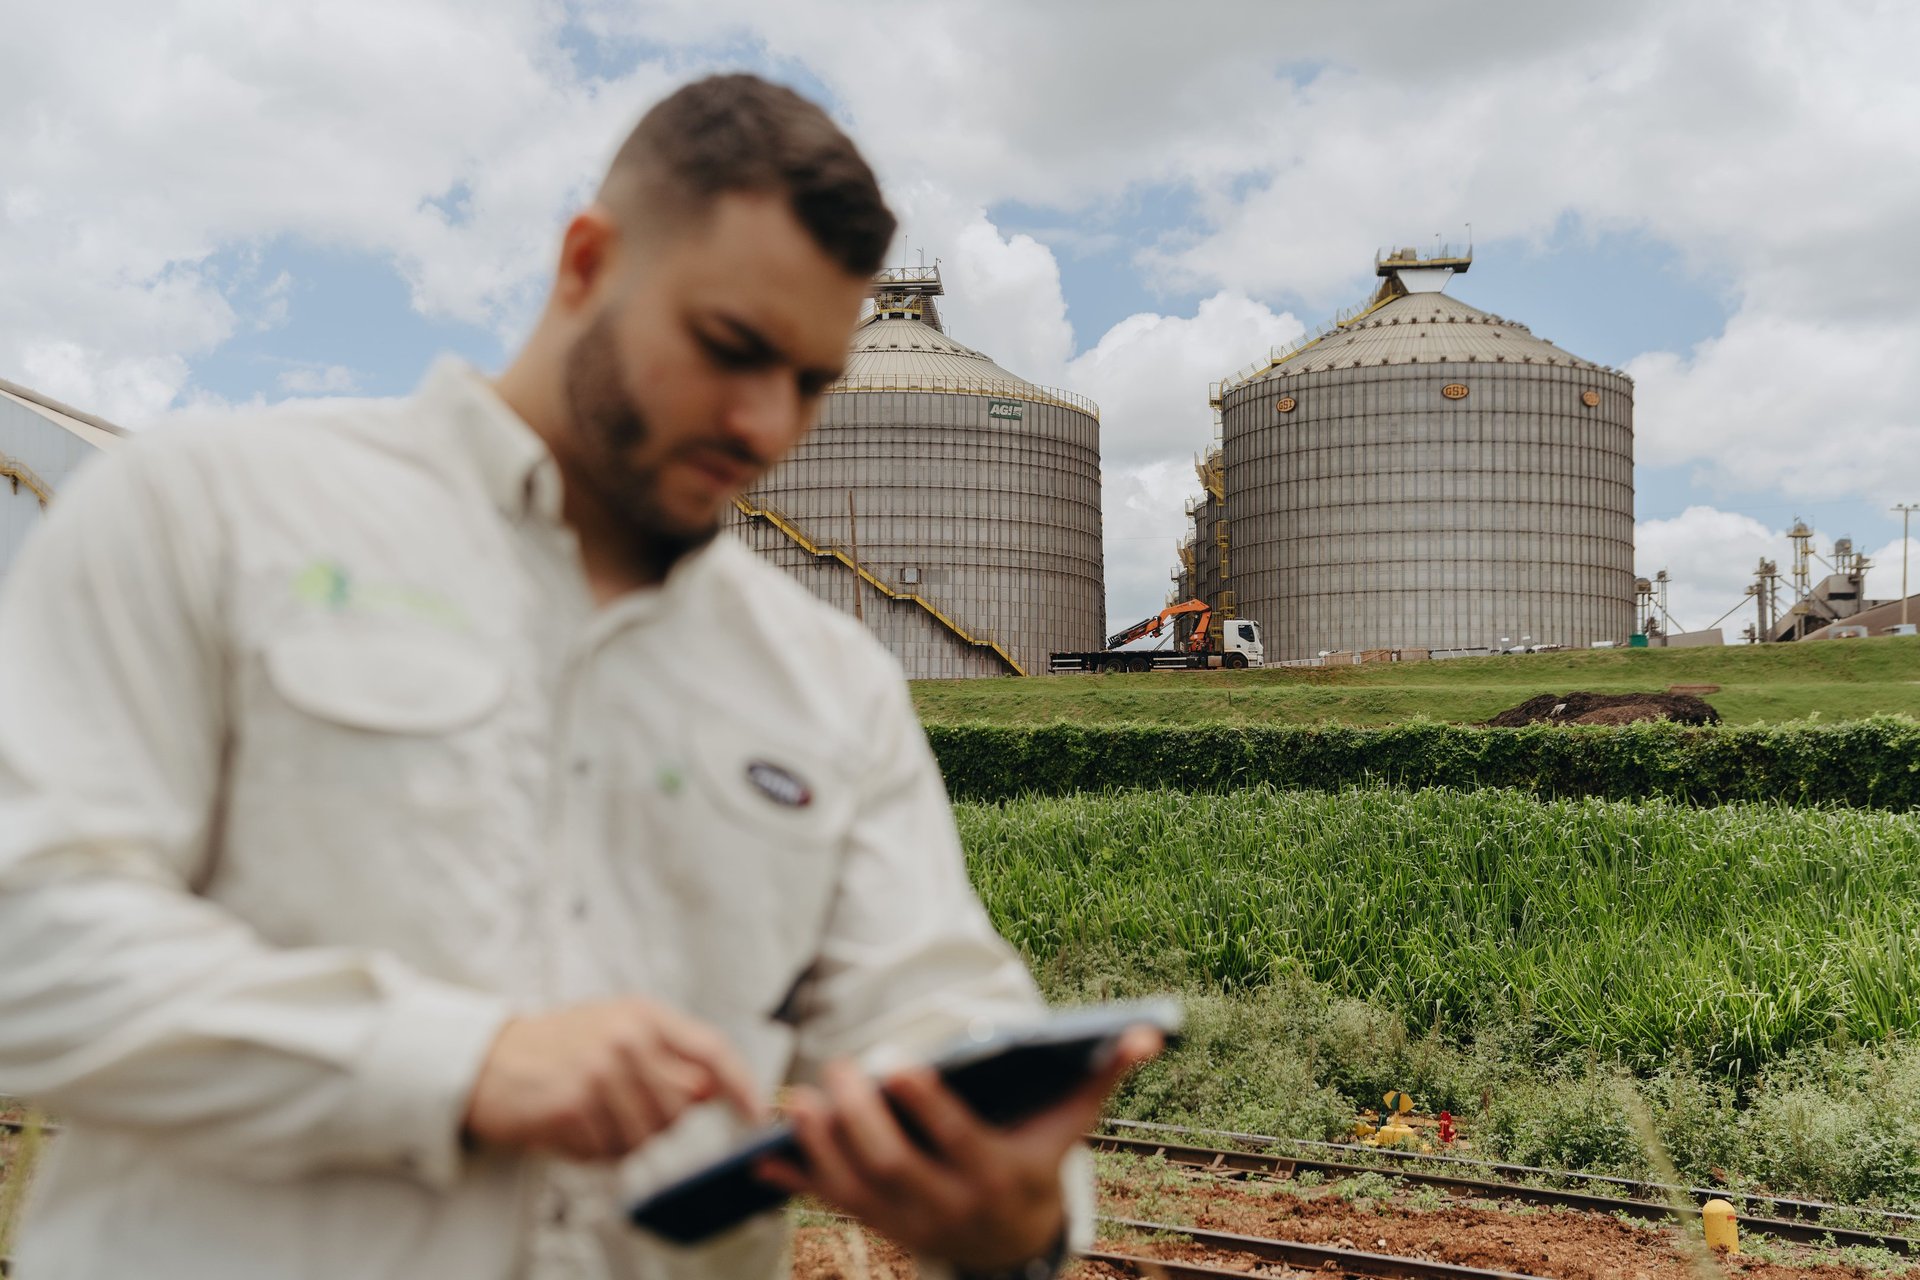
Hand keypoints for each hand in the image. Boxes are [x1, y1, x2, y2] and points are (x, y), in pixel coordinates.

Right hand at [462, 999, 763, 1160]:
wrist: (486, 1061)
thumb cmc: (560, 1047)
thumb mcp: (617, 1030)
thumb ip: (669, 1055)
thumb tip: (716, 1089)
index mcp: (644, 1015)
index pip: (711, 1050)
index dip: (742, 1084)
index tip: (757, 1113)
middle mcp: (626, 1037)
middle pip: (682, 1106)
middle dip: (659, 1120)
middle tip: (618, 1107)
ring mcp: (598, 1071)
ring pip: (647, 1136)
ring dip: (622, 1139)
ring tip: (590, 1115)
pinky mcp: (572, 1105)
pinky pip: (606, 1152)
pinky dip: (590, 1150)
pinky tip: (568, 1124)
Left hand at [756, 1025, 1162, 1270]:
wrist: (1014, 1245)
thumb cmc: (1039, 1159)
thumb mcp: (1071, 1126)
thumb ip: (1104, 1075)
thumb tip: (1150, 1030)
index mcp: (996, 1173)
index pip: (957, 1140)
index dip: (926, 1104)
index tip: (896, 1062)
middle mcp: (950, 1206)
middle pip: (896, 1166)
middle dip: (861, 1120)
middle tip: (838, 1068)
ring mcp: (909, 1222)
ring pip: (856, 1191)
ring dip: (822, 1148)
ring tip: (800, 1100)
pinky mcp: (878, 1226)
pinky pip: (830, 1206)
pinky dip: (796, 1182)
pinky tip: (761, 1158)